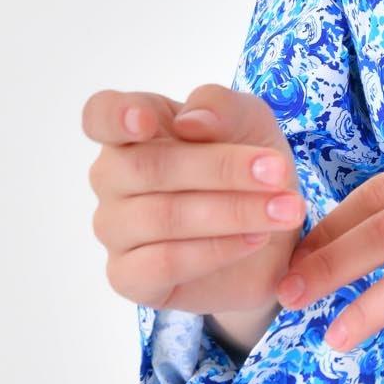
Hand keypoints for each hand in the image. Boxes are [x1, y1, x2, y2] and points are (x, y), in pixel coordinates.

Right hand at [83, 82, 307, 349]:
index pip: (100, 116)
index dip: (116, 117)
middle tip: (279, 172)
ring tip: (284, 210)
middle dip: (220, 169)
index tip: (148, 122)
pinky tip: (255, 239)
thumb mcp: (250, 120)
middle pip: (145, 167)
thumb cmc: (247, 165)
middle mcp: (113, 178)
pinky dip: (216, 250)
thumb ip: (219, 107)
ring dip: (231, 212)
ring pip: (160, 217)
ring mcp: (115, 228)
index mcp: (133, 130)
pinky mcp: (129, 276)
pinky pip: (163, 263)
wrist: (272, 231)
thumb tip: (190, 124)